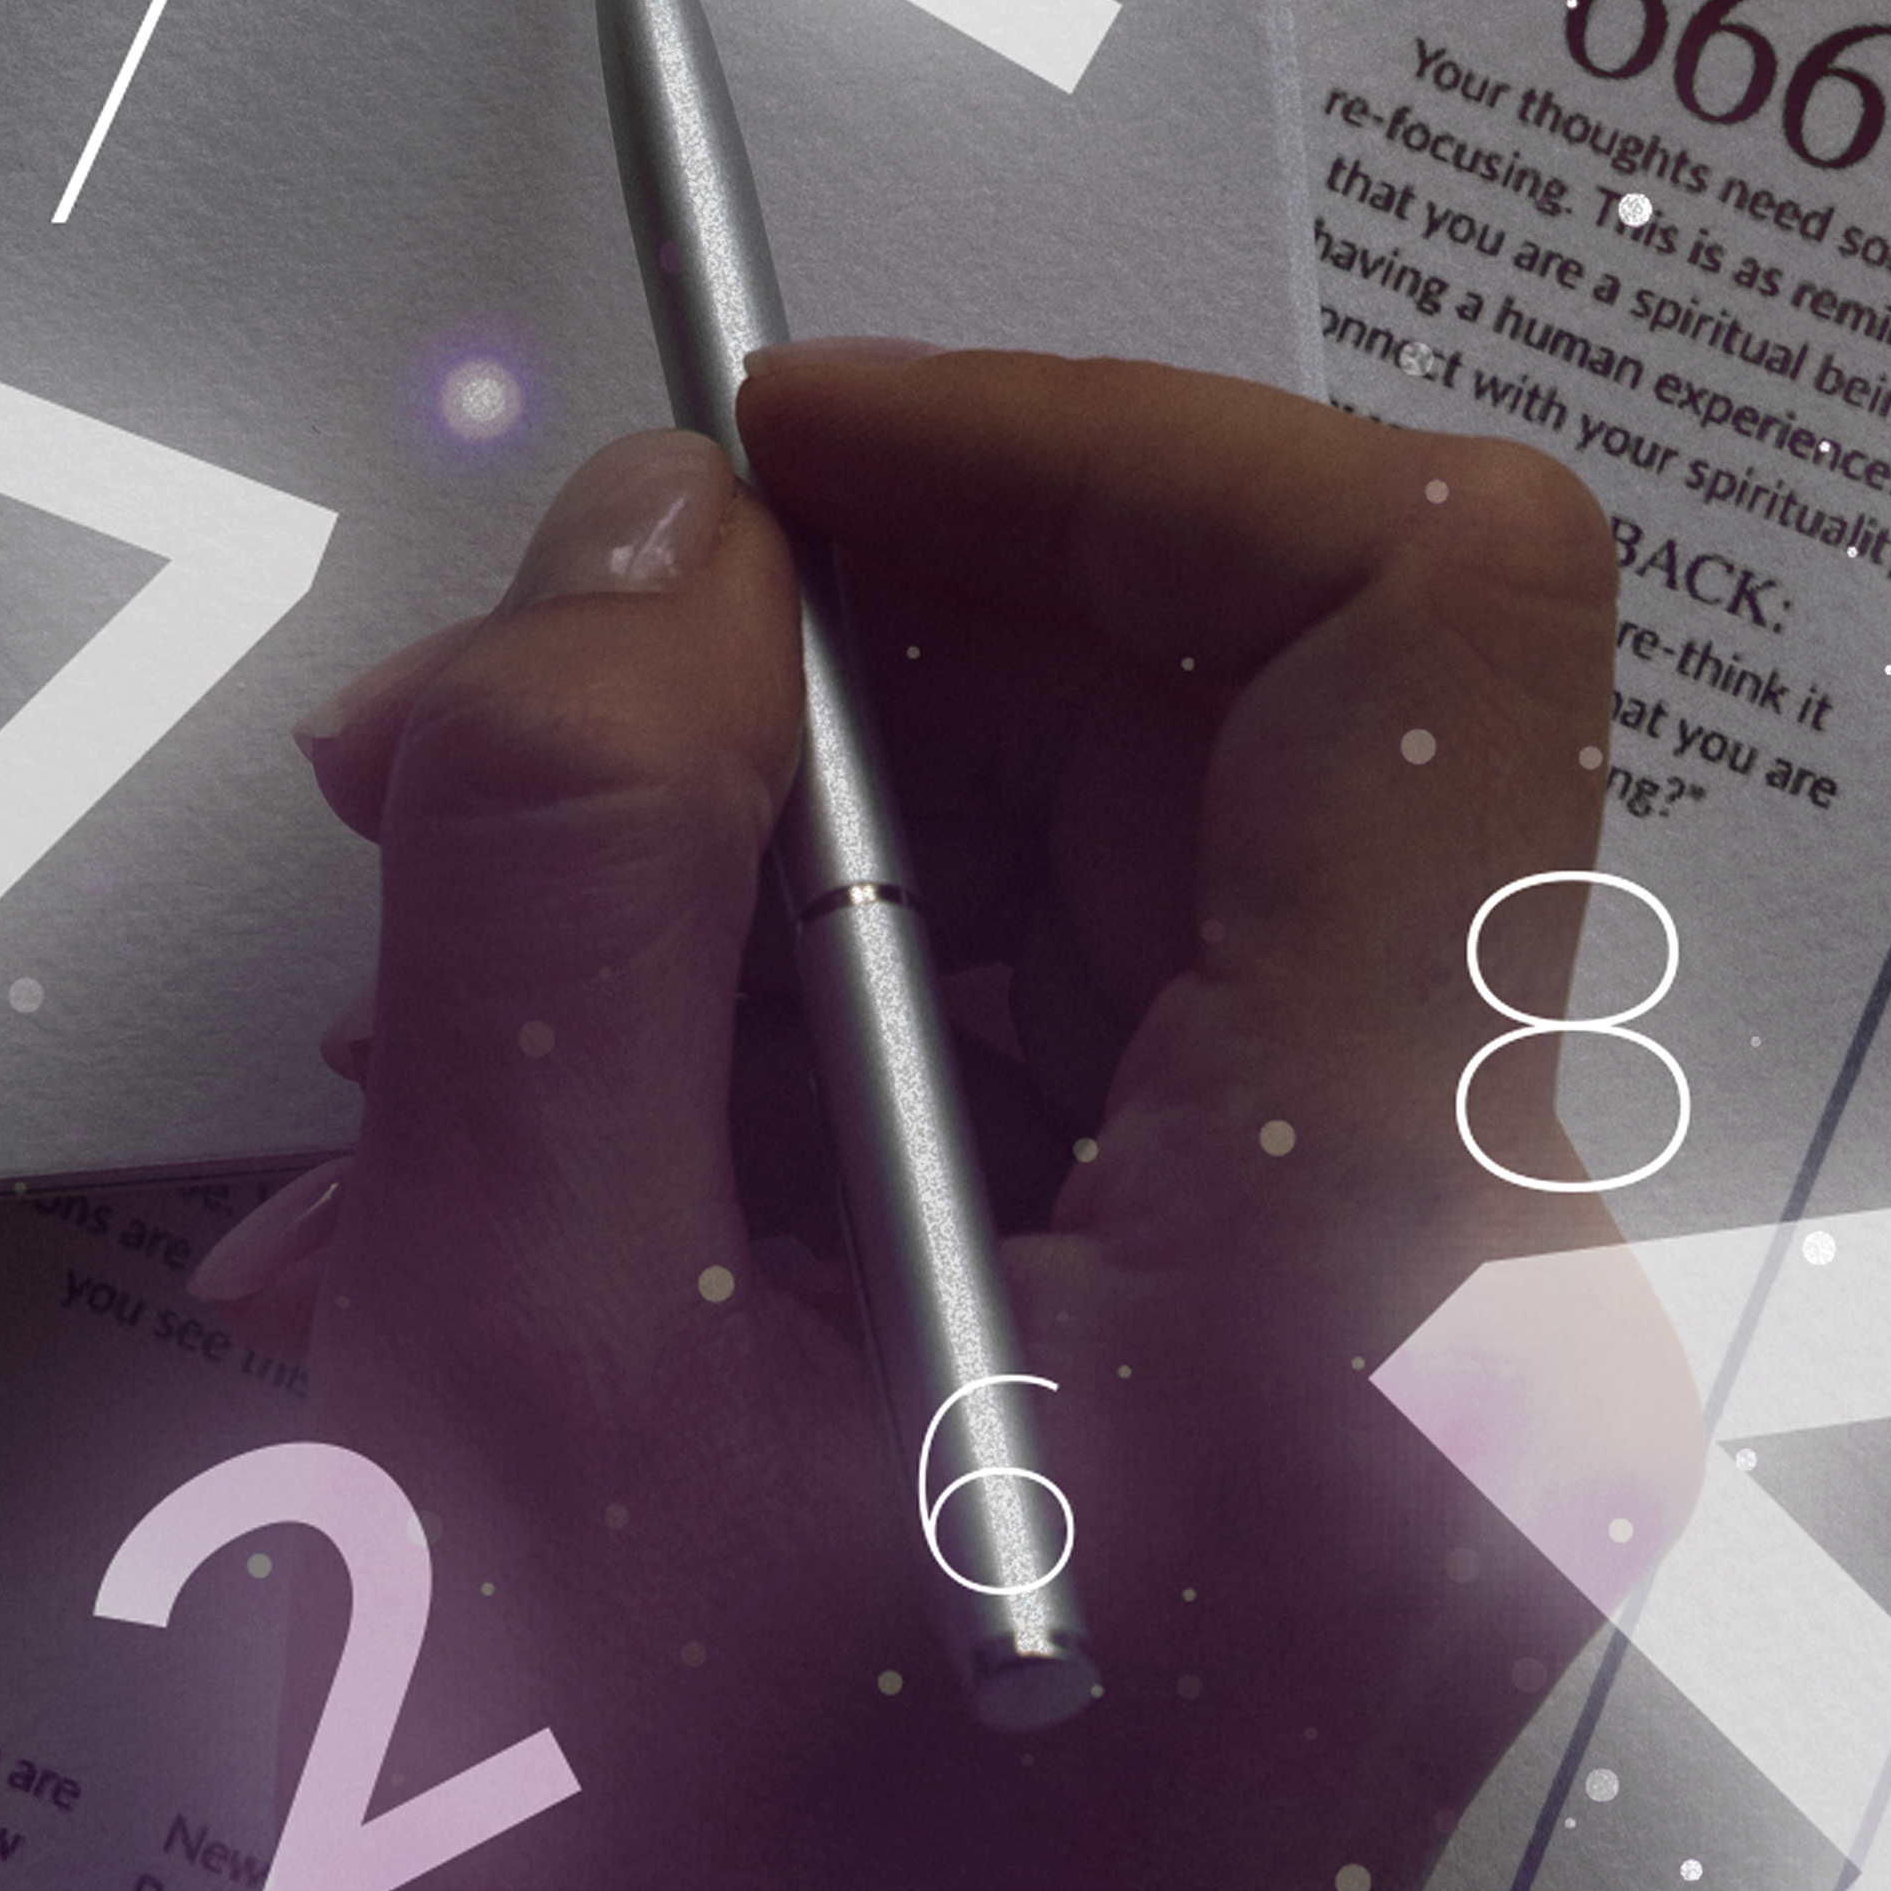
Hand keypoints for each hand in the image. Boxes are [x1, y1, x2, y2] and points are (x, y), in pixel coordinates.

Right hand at [207, 347, 1693, 1890]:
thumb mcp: (533, 1375)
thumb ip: (572, 888)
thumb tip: (651, 538)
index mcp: (1385, 1256)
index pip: (1419, 600)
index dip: (1090, 448)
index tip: (775, 466)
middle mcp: (1468, 1295)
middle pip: (1249, 732)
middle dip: (837, 668)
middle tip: (471, 737)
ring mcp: (1385, 1384)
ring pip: (1133, 906)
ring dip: (760, 884)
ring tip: (421, 1029)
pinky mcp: (1271, 1442)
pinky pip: (1075, 1106)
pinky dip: (792, 1070)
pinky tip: (518, 1180)